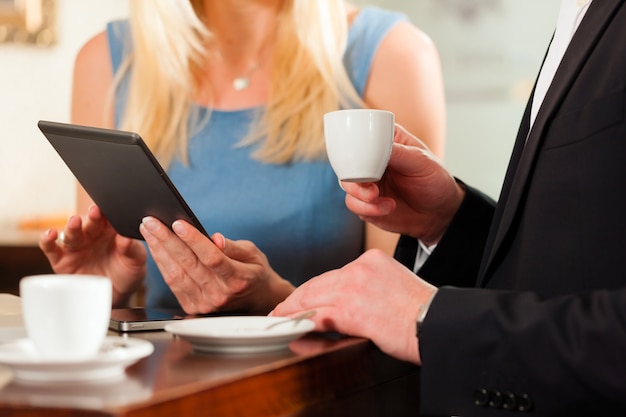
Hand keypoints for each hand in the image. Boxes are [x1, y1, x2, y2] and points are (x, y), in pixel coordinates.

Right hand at [39, 205, 146, 305]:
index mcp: (111, 231)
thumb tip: (127, 237)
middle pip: (90, 222)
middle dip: (92, 216)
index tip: (111, 210)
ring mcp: (76, 246)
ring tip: (75, 221)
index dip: (109, 213)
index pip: (109, 218)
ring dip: (72, 226)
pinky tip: (50, 234)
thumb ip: (131, 248)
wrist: (117, 295)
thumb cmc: (128, 272)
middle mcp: (92, 235)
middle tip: (95, 211)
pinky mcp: (62, 260)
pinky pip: (51, 247)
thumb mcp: (136, 260)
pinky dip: (47, 240)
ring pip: (71, 232)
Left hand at [139, 217, 294, 314]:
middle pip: (188, 264)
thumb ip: (234, 247)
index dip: (193, 240)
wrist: (256, 299)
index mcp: (238, 279)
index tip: (178, 223)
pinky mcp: (193, 307)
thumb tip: (216, 239)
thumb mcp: (253, 254)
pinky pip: (172, 283)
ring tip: (148, 230)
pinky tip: (155, 247)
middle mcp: (220, 294)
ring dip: (159, 250)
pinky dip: (161, 263)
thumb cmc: (254, 271)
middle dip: (166, 240)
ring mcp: (205, 303)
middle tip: (151, 221)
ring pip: (176, 274)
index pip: (212, 258)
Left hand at [271, 249, 436, 363]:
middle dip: (296, 299)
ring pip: (312, 297)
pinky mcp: (350, 309)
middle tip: (281, 309)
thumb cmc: (423, 313)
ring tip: (279, 319)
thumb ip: (368, 288)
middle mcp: (360, 268)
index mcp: (371, 260)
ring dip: (292, 310)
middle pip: (318, 283)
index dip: (314, 289)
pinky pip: (317, 315)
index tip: (303, 298)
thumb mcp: (394, 286)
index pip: (334, 274)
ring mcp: (353, 287)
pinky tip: (291, 327)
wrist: (437, 323)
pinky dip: (300, 322)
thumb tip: (346, 305)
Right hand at [342, 124, 463, 244]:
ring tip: (376, 197)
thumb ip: (397, 152)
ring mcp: (367, 182)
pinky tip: (388, 207)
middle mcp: (372, 160)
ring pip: (346, 184)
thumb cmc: (434, 180)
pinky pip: (354, 204)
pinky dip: (367, 208)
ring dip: (358, 193)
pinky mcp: (366, 203)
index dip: (353, 141)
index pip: (360, 133)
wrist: (439, 213)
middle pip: (347, 160)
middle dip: (352, 174)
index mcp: (385, 141)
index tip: (360, 155)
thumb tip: (374, 145)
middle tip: (368, 183)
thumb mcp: (422, 162)